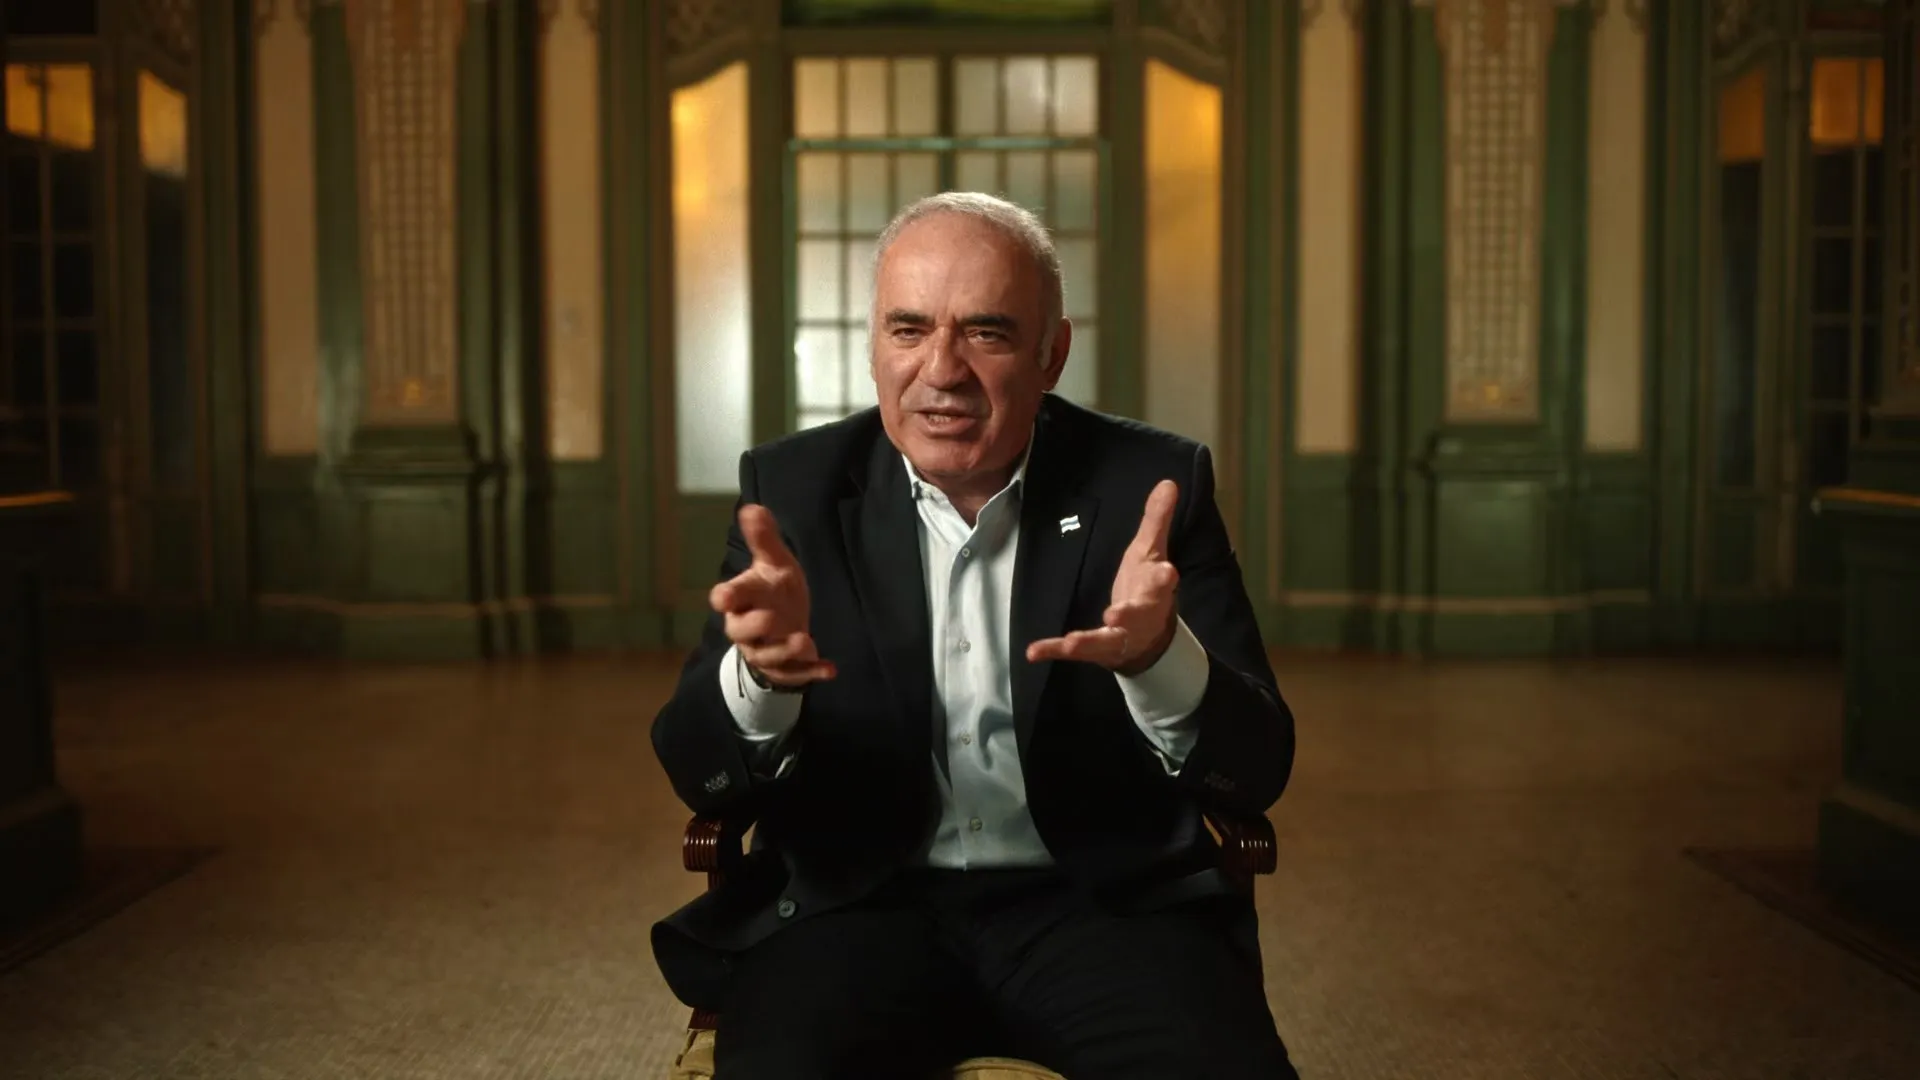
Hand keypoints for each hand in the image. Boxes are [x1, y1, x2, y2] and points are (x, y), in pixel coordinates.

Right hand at [711, 505, 835, 688]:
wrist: (782, 626)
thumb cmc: (774, 590)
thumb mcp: (774, 563)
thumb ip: (764, 539)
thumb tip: (753, 508)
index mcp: (741, 598)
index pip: (728, 596)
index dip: (726, 596)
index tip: (724, 596)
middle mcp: (746, 627)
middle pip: (740, 630)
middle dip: (755, 625)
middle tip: (773, 618)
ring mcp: (763, 651)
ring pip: (766, 656)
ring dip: (786, 650)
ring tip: (807, 641)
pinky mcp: (783, 670)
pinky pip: (794, 674)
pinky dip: (811, 673)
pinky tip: (830, 668)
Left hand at [1026, 479, 1179, 675]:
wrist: (1148, 638)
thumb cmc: (1146, 588)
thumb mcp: (1150, 552)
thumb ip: (1156, 520)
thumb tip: (1168, 482)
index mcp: (1153, 588)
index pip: (1161, 581)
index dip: (1163, 577)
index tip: (1167, 571)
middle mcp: (1138, 615)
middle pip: (1136, 613)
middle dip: (1129, 613)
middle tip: (1116, 612)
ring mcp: (1116, 635)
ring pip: (1106, 639)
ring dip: (1089, 640)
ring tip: (1072, 641)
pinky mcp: (1095, 649)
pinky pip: (1074, 651)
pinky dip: (1053, 650)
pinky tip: (1033, 652)